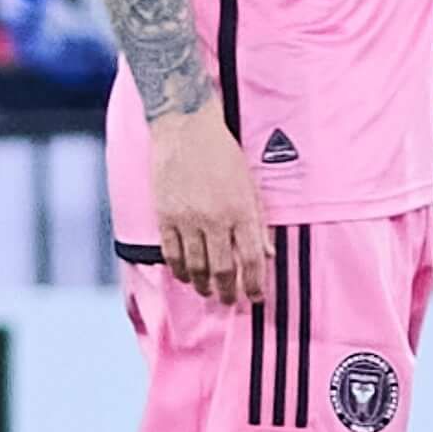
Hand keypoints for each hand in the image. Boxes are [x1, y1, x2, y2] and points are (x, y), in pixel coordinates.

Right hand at [147, 107, 270, 305]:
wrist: (186, 129)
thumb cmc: (223, 155)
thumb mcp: (251, 185)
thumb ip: (258, 222)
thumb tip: (268, 254)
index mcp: (241, 210)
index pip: (251, 259)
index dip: (255, 284)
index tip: (257, 297)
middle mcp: (215, 219)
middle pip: (223, 269)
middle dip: (228, 292)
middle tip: (230, 302)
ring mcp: (187, 219)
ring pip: (195, 266)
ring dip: (203, 285)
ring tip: (209, 292)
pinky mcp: (165, 216)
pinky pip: (171, 253)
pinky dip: (178, 269)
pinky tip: (185, 276)